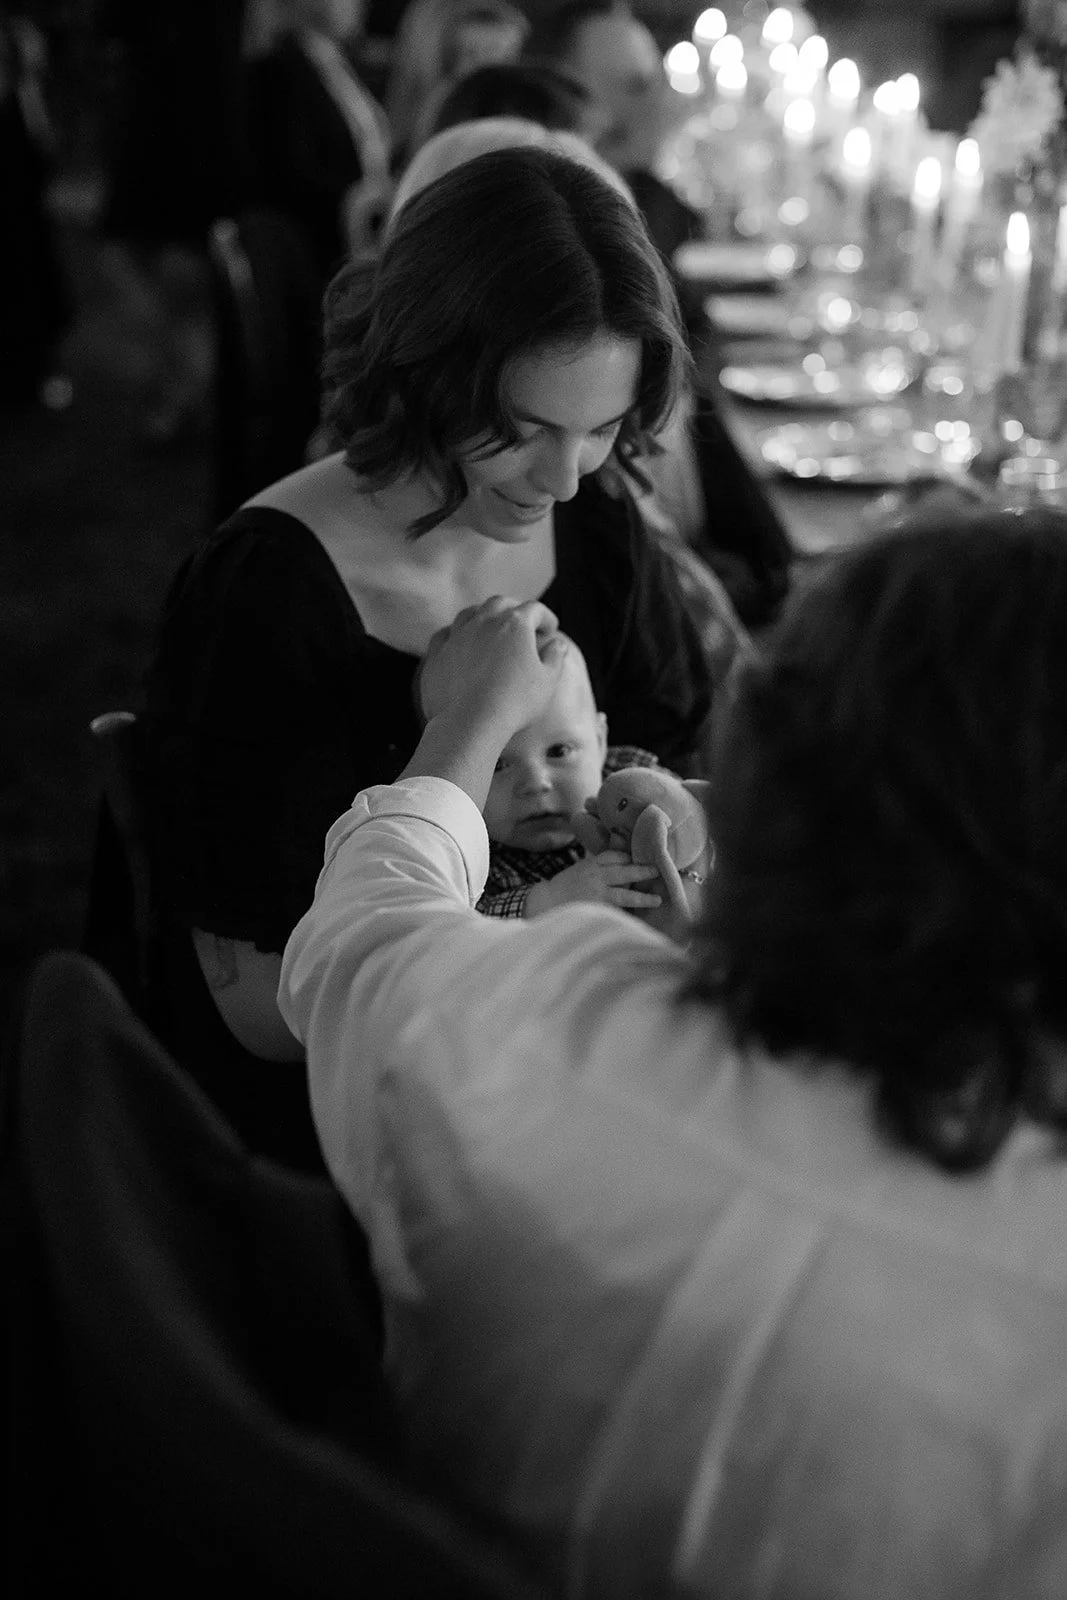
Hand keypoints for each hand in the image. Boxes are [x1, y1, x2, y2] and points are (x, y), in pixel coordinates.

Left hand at [418, 597, 565, 738]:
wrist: (469, 722)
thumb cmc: (514, 703)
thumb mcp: (547, 682)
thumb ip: (555, 658)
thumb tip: (558, 644)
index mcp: (515, 624)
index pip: (534, 610)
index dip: (546, 617)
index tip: (551, 629)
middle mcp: (484, 621)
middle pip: (500, 604)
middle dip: (514, 608)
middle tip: (523, 621)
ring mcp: (457, 635)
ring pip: (470, 613)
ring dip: (483, 615)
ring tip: (490, 626)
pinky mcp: (437, 653)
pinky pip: (445, 634)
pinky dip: (455, 633)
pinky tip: (459, 640)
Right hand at [525, 851, 662, 916]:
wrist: (545, 902)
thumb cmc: (564, 887)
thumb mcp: (580, 869)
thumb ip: (598, 866)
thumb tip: (622, 862)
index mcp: (591, 864)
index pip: (615, 856)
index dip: (630, 858)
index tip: (641, 860)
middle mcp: (596, 877)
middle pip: (625, 871)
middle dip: (643, 871)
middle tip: (657, 871)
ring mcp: (597, 894)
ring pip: (625, 894)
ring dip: (643, 896)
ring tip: (657, 899)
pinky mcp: (596, 910)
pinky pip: (616, 911)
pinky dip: (629, 913)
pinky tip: (639, 917)